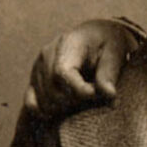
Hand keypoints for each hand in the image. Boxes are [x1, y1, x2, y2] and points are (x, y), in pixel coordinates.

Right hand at [23, 20, 139, 117]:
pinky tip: (65, 109)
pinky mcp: (34, 79)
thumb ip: (109, 73)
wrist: (95, 35)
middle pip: (53, 90)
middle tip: (95, 95)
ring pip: (44, 100)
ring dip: (65, 107)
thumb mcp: (114, 52)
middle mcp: (47, 53)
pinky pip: (32, 103)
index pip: (63, 72)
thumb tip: (109, 95)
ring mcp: (37, 67)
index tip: (95, 94)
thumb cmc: (107, 43)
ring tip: (85, 97)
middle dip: (76, 100)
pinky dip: (47, 111)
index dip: (78, 89)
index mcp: (68, 42)